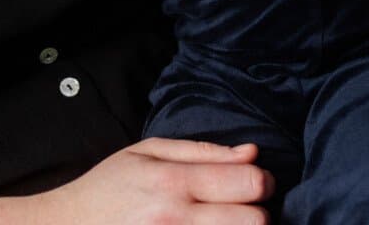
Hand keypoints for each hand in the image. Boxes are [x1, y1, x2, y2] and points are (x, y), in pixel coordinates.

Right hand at [0, 139, 269, 223]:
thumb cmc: (107, 187)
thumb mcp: (147, 153)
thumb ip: (203, 151)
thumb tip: (251, 153)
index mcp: (173, 182)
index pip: (248, 182)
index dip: (261, 182)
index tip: (254, 184)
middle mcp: (175, 218)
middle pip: (254, 221)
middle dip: (257, 214)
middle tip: (243, 211)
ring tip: (225, 223)